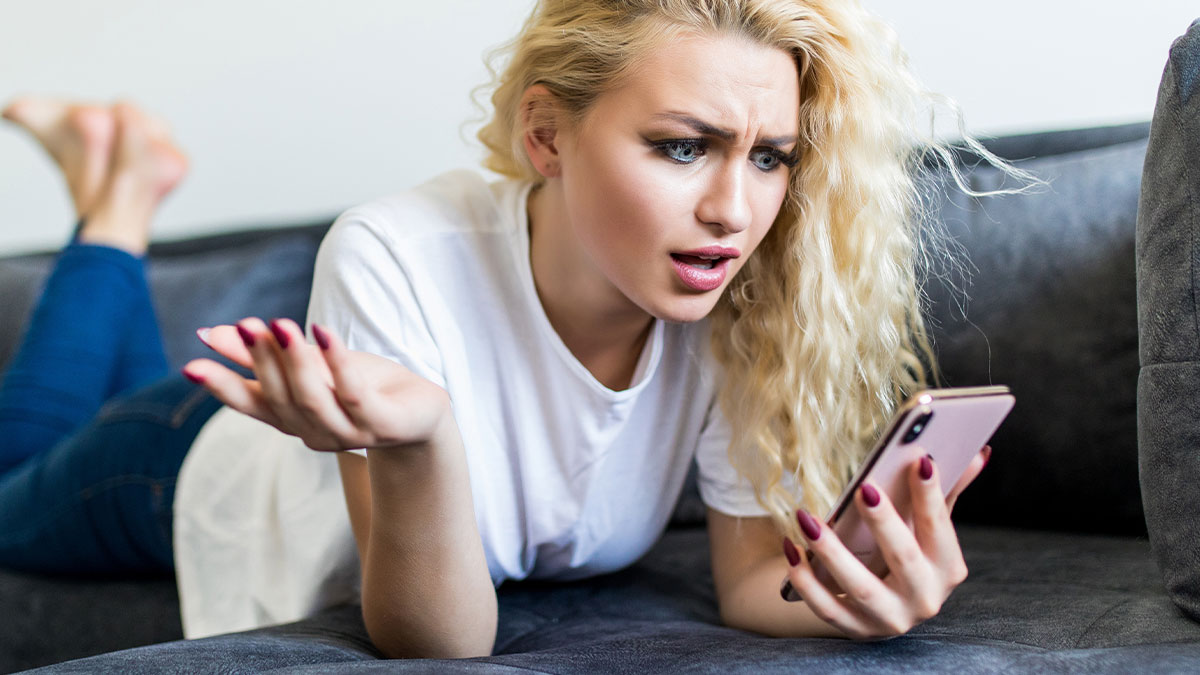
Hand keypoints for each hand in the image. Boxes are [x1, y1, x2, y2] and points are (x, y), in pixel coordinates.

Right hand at [182, 317, 450, 451]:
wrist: (421, 414)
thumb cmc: (361, 387)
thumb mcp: (310, 365)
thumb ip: (263, 356)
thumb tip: (206, 333)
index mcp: (294, 419)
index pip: (252, 405)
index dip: (223, 387)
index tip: (191, 366)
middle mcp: (315, 432)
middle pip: (280, 398)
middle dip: (261, 361)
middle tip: (246, 325)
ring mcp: (350, 433)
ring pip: (311, 400)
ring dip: (293, 362)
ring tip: (281, 324)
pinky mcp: (383, 424)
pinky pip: (354, 394)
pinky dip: (336, 361)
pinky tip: (323, 332)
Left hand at [782, 447, 989, 638]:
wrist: (887, 607)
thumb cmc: (912, 556)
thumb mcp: (931, 528)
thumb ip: (948, 492)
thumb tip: (978, 452)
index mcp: (948, 568)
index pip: (940, 528)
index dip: (931, 496)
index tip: (920, 460)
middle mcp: (924, 598)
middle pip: (903, 559)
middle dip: (884, 523)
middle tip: (864, 488)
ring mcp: (890, 618)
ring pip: (861, 587)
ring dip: (832, 552)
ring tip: (807, 518)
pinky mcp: (856, 629)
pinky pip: (827, 607)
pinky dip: (806, 581)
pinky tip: (791, 549)